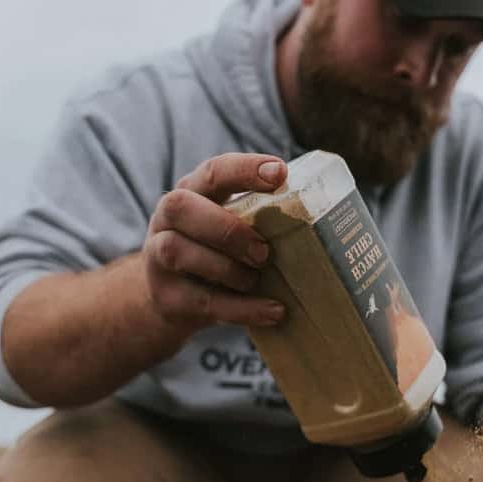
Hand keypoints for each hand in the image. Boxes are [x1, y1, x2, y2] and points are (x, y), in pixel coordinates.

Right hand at [145, 152, 287, 329]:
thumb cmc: (217, 254)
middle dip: (226, 228)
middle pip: (180, 206)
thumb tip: (325, 222)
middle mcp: (167, 219)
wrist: (171, 302)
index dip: (244, 170)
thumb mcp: (230, 228)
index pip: (213, 171)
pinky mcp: (166, 297)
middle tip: (263, 252)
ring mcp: (158, 258)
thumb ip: (259, 219)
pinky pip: (201, 301)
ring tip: (256, 280)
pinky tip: (272, 311)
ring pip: (178, 251)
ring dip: (226, 268)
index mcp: (193, 192)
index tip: (279, 173)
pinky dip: (241, 308)